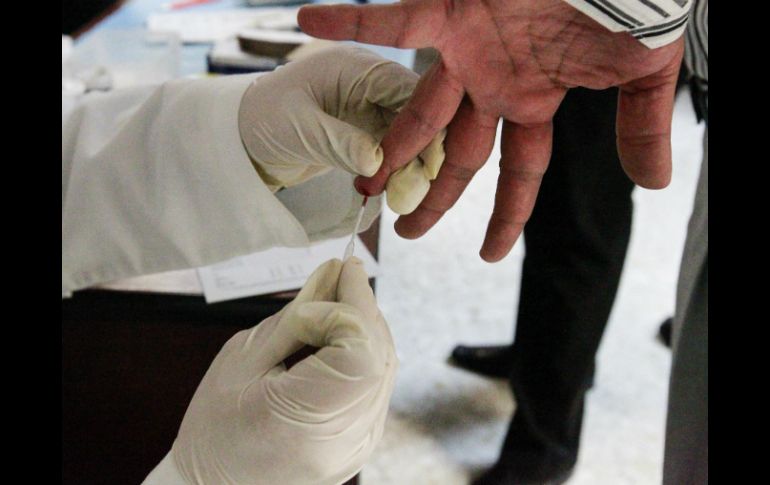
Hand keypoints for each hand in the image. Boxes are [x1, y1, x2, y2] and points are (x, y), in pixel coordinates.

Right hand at [171, 257, 396, 484]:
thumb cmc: (214, 430)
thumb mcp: (242, 360)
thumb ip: (295, 316)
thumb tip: (333, 273)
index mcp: (303, 422)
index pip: (361, 352)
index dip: (352, 307)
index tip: (334, 277)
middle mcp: (344, 440)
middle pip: (381, 353)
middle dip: (363, 307)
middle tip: (339, 275)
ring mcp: (360, 445)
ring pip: (386, 364)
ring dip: (365, 325)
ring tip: (332, 302)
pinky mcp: (363, 441)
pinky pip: (378, 382)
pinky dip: (364, 350)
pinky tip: (337, 336)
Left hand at [239, 44, 445, 213]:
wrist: (243, 136)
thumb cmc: (262, 118)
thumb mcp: (299, 129)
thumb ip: (339, 143)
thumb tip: (377, 163)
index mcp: (356, 67)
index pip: (404, 89)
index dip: (424, 123)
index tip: (434, 159)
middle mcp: (370, 84)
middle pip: (413, 114)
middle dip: (422, 151)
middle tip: (422, 188)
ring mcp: (371, 109)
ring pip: (408, 138)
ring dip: (410, 168)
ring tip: (408, 199)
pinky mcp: (368, 133)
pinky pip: (394, 153)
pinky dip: (396, 174)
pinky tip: (397, 194)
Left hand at [298, 0, 683, 260]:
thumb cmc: (633, 5)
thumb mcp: (642, 75)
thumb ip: (639, 128)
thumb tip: (652, 184)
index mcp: (534, 99)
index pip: (518, 172)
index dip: (506, 214)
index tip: (490, 252)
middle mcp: (495, 83)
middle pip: (459, 155)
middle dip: (435, 196)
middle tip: (405, 231)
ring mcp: (470, 51)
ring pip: (422, 111)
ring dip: (393, 144)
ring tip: (362, 180)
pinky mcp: (452, 9)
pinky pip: (395, 20)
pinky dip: (353, 19)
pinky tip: (309, 16)